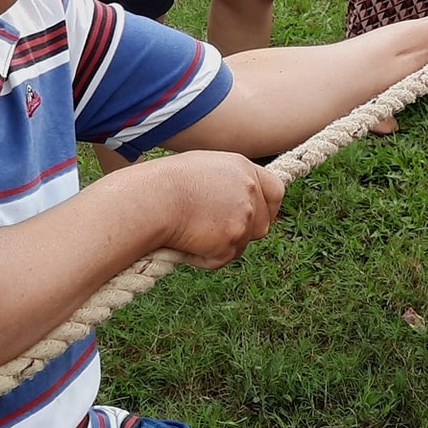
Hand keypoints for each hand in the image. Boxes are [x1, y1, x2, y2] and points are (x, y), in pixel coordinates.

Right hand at [148, 152, 283, 268]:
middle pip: (263, 223)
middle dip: (244, 233)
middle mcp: (250, 190)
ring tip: (191, 233)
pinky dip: (204, 257)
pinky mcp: (232, 239)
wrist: (152, 199)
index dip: (268, 208)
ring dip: (221, 246)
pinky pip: (222, 258)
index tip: (258, 218)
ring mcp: (244, 216)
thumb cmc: (163, 184)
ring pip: (242, 244)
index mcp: (243, 168)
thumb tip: (229, 203)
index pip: (275, 190)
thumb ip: (225, 183)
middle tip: (215, 234)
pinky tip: (184, 243)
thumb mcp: (202, 169)